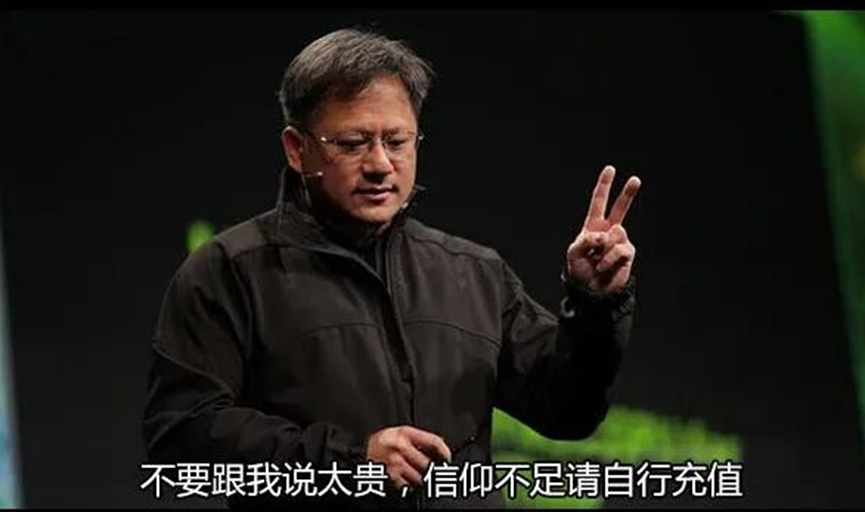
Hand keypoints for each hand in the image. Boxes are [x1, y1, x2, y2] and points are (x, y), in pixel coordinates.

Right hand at [366, 425, 451, 489]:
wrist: (359, 453)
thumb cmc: (381, 443)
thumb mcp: (399, 432)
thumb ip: (418, 438)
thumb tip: (440, 448)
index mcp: (405, 433)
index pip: (433, 442)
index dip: (445, 452)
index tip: (447, 458)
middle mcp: (401, 447)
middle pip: (428, 463)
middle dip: (431, 469)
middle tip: (431, 470)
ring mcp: (396, 463)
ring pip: (420, 477)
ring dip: (420, 479)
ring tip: (414, 473)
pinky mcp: (391, 477)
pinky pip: (408, 486)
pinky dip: (409, 485)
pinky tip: (405, 479)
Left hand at [566, 165, 640, 292]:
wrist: (592, 291)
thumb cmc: (580, 271)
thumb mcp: (573, 253)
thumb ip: (584, 240)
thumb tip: (604, 235)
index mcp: (593, 226)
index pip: (598, 202)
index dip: (604, 185)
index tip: (610, 169)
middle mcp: (608, 231)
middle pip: (620, 208)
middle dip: (627, 193)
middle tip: (635, 179)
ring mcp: (619, 241)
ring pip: (616, 232)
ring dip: (603, 249)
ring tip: (597, 261)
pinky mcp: (627, 253)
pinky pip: (620, 249)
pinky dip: (609, 259)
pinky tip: (604, 266)